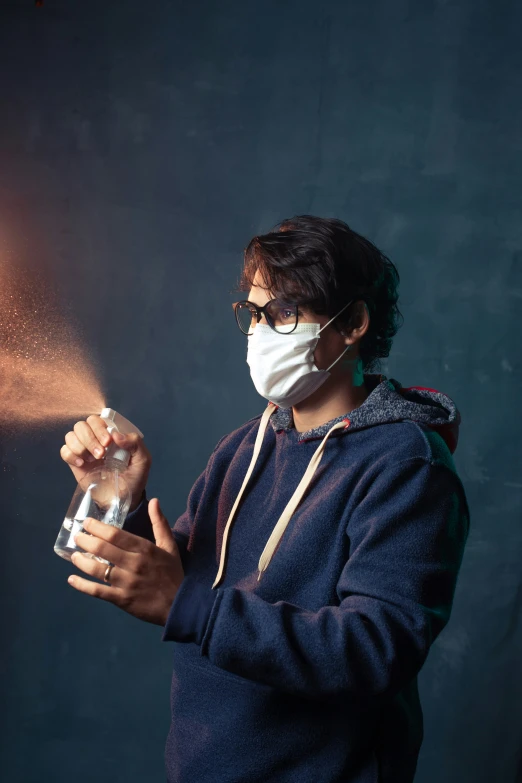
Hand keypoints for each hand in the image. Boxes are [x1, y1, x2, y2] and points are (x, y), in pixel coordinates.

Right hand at [60, 414, 151, 510]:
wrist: (122, 499)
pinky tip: (82, 464)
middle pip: (82, 425)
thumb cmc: (134, 478)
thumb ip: (135, 443)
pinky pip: (64, 451)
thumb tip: (116, 435)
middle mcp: (96, 439)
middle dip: (90, 437)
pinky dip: (71, 455)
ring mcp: (84, 451)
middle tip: (101, 454)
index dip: (100, 427)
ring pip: (71, 435)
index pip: (99, 420)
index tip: (108, 442)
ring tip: (93, 460)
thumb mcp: (143, 460)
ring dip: (80, 446)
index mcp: (111, 435)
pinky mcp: (75, 463)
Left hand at [67, 498, 183, 625]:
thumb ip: (160, 523)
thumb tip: (153, 501)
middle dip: (85, 541)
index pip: (115, 535)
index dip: (97, 528)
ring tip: (74, 555)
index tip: (86, 523)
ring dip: (81, 561)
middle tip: (77, 536)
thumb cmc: (173, 573)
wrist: (180, 604)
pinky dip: (82, 586)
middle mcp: (133, 564)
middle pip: (103, 550)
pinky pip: (98, 591)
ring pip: (97, 570)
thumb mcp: (170, 545)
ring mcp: (126, 583)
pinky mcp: (121, 599)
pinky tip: (72, 580)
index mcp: (144, 549)